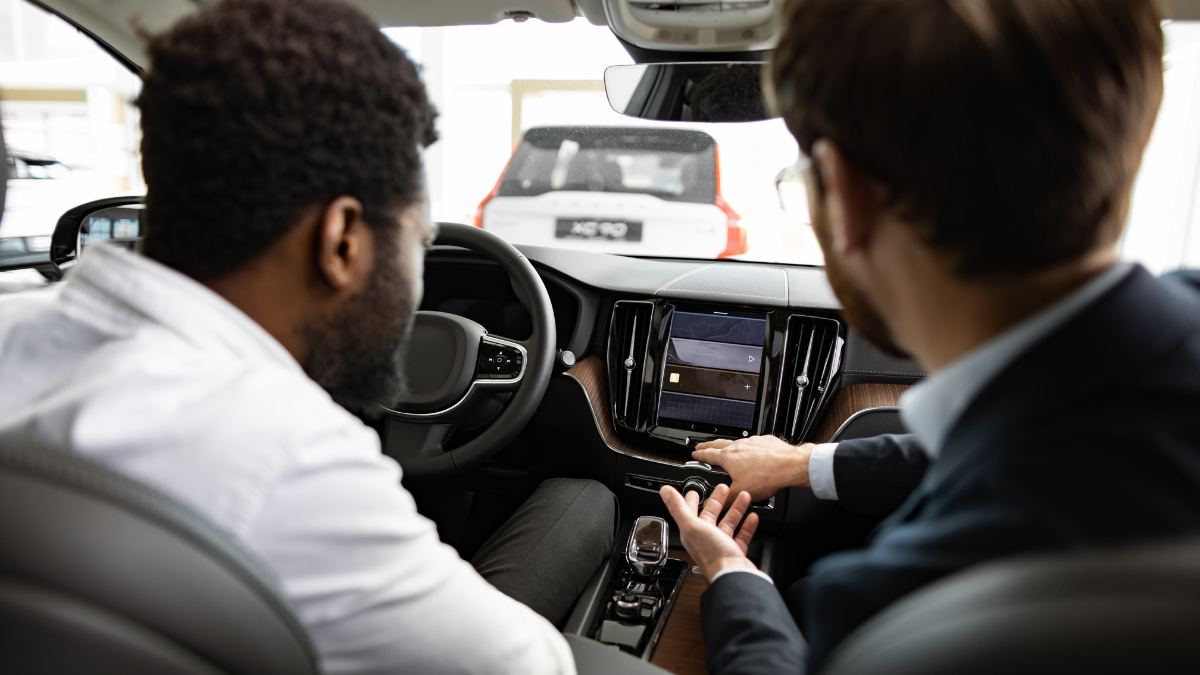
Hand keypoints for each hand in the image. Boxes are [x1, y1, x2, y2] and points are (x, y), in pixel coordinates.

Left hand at [660, 483, 759, 582]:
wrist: (732, 575)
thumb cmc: (712, 554)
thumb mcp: (692, 526)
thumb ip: (678, 507)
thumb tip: (665, 491)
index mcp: (692, 532)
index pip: (689, 512)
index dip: (691, 500)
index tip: (694, 491)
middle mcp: (705, 539)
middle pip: (711, 515)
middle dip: (717, 500)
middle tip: (723, 488)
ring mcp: (721, 546)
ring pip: (728, 523)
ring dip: (735, 509)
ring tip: (743, 496)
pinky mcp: (735, 553)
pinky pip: (741, 536)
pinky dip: (747, 526)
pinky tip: (752, 517)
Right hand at [693, 436, 813, 501]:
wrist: (789, 466)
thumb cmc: (767, 477)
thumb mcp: (741, 493)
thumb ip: (725, 499)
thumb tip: (715, 503)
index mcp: (728, 457)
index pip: (708, 454)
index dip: (700, 454)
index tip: (695, 453)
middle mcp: (739, 446)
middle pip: (719, 443)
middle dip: (709, 445)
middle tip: (704, 445)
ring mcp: (752, 442)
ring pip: (736, 442)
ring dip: (729, 445)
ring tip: (728, 449)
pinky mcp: (765, 441)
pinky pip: (753, 443)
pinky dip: (749, 447)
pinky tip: (753, 453)